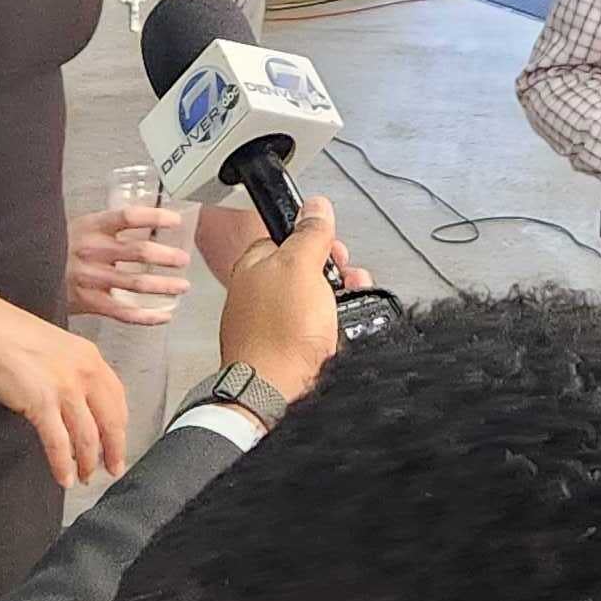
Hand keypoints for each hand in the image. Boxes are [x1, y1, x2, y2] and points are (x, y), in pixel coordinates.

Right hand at [0, 296, 129, 488]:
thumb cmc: (18, 338)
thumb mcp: (61, 349)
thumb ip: (76, 374)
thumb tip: (82, 405)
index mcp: (92, 360)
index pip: (118, 400)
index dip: (121, 427)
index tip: (119, 443)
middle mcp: (85, 375)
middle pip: (110, 422)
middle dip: (114, 451)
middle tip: (113, 470)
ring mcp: (65, 390)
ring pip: (87, 437)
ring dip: (89, 462)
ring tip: (86, 477)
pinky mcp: (42, 404)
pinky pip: (58, 443)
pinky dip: (63, 465)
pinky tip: (64, 478)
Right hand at [66, 198, 195, 327]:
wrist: (23, 271)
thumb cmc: (55, 249)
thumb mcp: (76, 227)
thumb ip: (105, 227)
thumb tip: (143, 222)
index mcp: (91, 226)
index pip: (129, 216)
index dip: (156, 217)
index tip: (176, 220)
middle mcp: (93, 251)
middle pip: (140, 252)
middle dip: (167, 257)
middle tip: (184, 260)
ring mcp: (91, 278)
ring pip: (137, 283)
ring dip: (164, 286)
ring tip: (182, 286)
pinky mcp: (88, 302)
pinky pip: (124, 312)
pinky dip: (148, 316)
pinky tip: (164, 315)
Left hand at [212, 193, 357, 406]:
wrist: (275, 393)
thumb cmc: (277, 335)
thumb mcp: (300, 267)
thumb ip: (309, 233)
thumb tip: (316, 207)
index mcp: (254, 266)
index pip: (288, 236)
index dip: (316, 240)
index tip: (332, 251)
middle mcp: (260, 293)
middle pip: (307, 267)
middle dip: (334, 272)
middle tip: (341, 281)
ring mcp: (273, 322)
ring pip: (316, 298)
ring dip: (339, 299)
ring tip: (346, 307)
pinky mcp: (288, 347)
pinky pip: (317, 326)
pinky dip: (333, 326)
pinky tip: (339, 331)